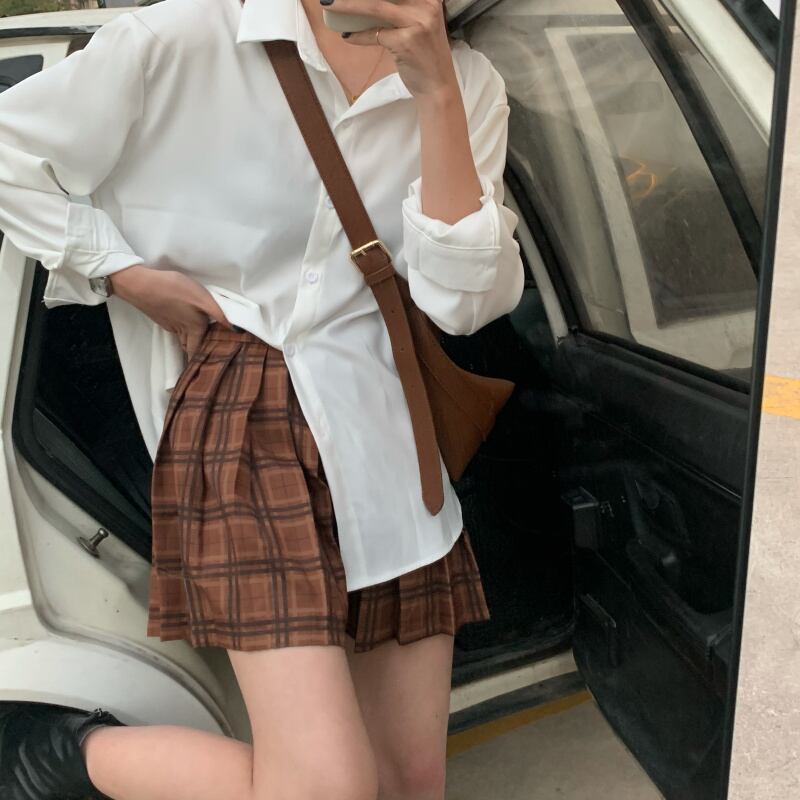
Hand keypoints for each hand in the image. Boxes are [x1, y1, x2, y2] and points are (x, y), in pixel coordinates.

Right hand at [108, 265, 234, 357]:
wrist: (140, 284)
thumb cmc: (173, 290)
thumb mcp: (202, 299)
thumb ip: (219, 314)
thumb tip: (234, 329)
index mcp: (195, 329)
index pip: (200, 352)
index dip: (205, 360)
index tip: (211, 366)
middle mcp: (182, 331)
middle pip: (191, 347)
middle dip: (198, 353)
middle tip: (208, 356)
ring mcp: (170, 325)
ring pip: (184, 338)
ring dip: (191, 342)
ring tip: (202, 342)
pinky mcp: (162, 317)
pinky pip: (177, 329)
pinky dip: (184, 331)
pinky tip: (187, 322)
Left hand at [328, 0, 457, 99]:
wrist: (438, 86)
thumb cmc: (425, 55)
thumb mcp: (418, 24)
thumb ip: (400, 9)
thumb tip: (365, 4)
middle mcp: (425, 5)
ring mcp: (417, 23)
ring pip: (375, 6)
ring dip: (349, 5)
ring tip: (330, 4)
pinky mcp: (406, 42)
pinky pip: (375, 34)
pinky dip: (358, 35)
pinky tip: (348, 35)